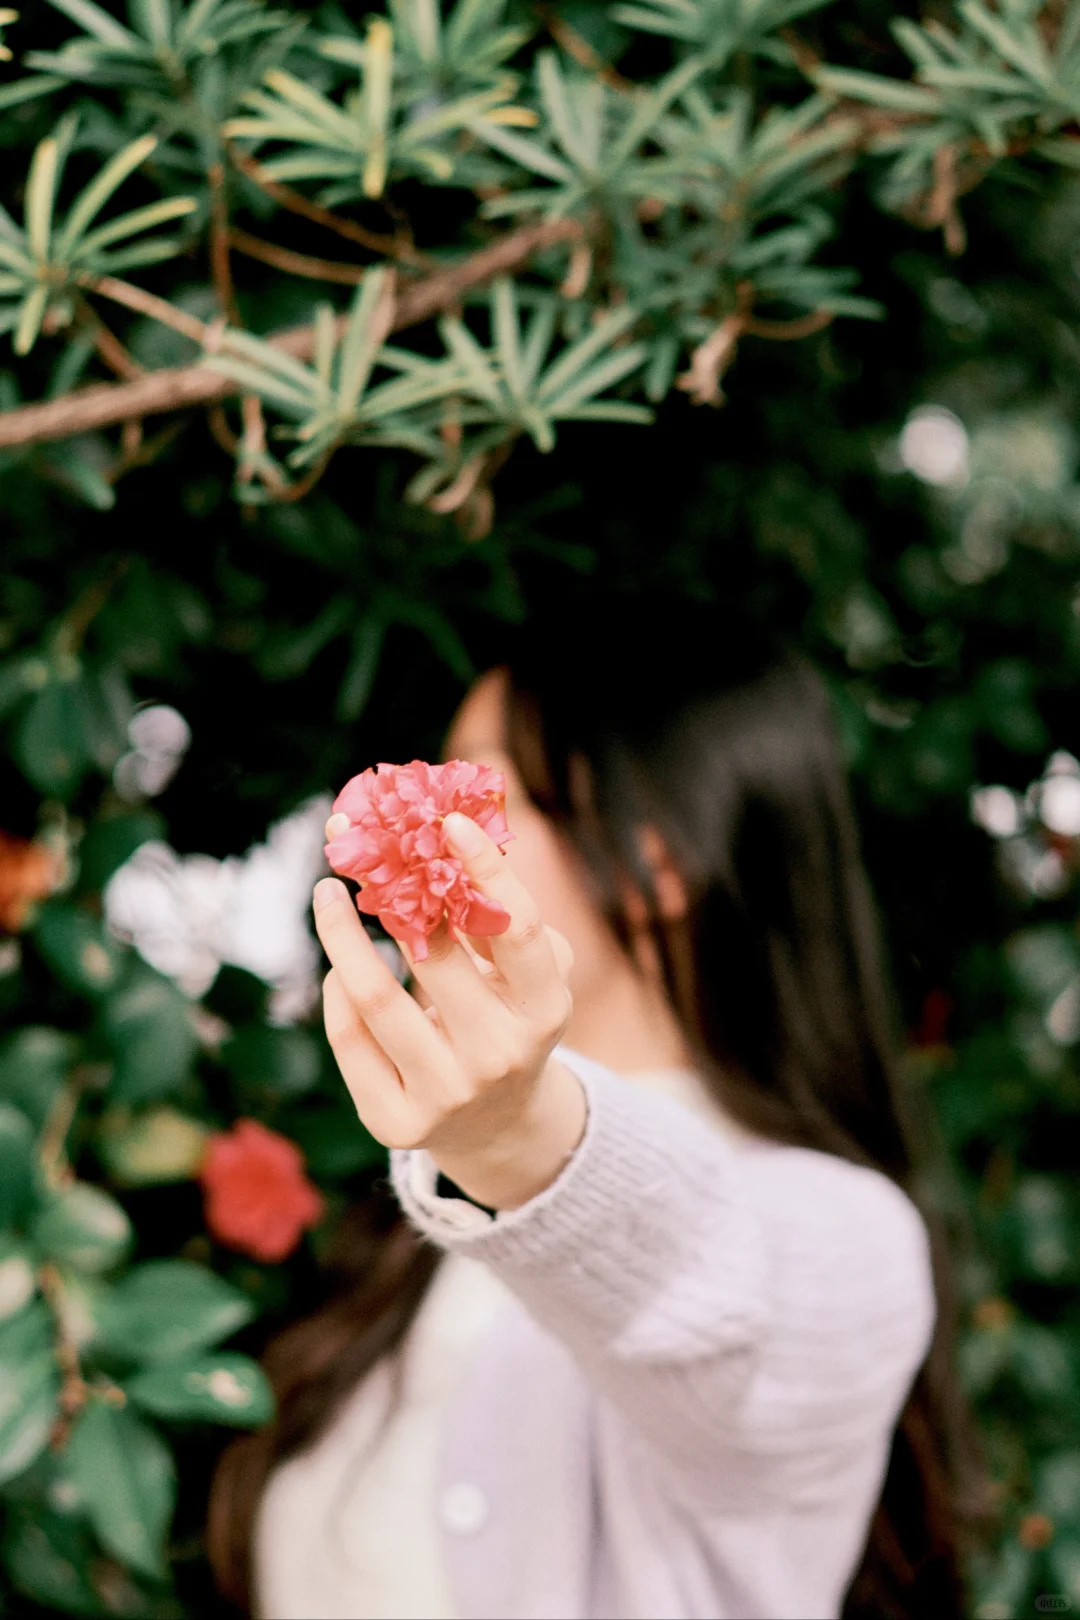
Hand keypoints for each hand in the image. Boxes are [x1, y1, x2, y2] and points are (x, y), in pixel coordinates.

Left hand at [313, 810, 584, 1209]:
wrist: (495, 1125)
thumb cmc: (507, 1020)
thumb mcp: (528, 977)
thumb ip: (502, 920)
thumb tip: (446, 843)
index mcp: (545, 1012)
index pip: (518, 930)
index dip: (487, 870)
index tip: (450, 821)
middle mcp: (500, 1056)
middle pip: (435, 956)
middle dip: (393, 891)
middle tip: (362, 848)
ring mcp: (447, 1095)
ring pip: (374, 997)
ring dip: (341, 933)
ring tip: (328, 892)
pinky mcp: (396, 1122)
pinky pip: (350, 1037)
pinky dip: (338, 988)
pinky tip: (338, 963)